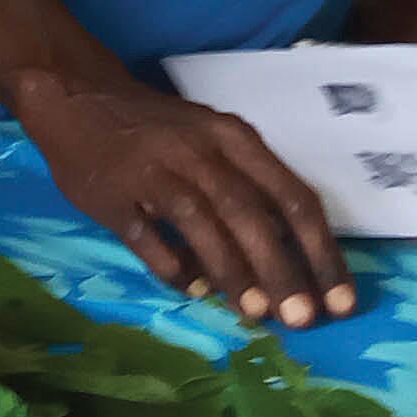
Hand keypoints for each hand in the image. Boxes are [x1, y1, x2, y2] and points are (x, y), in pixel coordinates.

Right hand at [10, 72, 349, 325]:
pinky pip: (148, 239)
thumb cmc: (158, 128)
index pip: (292, 198)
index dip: (321, 253)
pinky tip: (193, 291)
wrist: (76, 96)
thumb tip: (285, 260)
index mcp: (233, 138)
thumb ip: (248, 189)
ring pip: (205, 225)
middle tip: (304, 320)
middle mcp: (200, 152)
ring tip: (256, 314)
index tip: (340, 299)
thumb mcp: (213, 140)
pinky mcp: (113, 194)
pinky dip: (174, 268)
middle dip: (283, 272)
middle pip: (253, 216)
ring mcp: (154, 172)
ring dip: (234, 273)